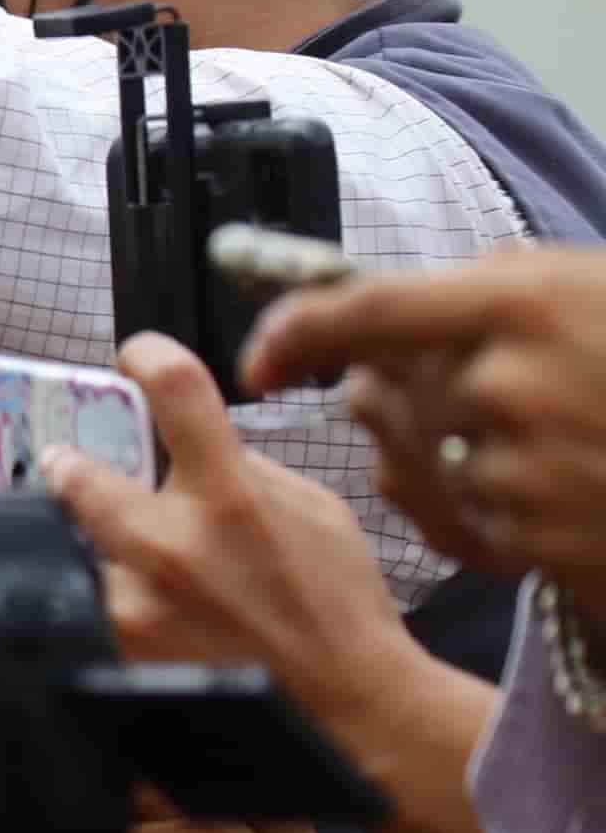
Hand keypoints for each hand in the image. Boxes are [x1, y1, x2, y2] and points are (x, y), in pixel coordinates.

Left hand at [45, 336, 418, 728]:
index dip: (145, 355)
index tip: (132, 358)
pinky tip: (140, 606)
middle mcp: (173, 543)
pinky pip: (90, 606)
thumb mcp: (311, 508)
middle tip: (68, 465)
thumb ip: (243, 466)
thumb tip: (191, 441)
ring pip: (78, 549)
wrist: (349, 702)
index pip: (174, 388)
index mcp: (229, 495)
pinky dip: (105, 599)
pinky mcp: (125, 650)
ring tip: (123, 557)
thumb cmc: (337, 602)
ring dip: (92, 546)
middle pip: (76, 475)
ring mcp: (141, 602)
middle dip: (69, 466)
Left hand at [246, 248, 605, 597]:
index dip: (298, 332)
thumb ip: (491, 297)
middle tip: (499, 400)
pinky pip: (477, 526)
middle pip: (392, 398)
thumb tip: (386, 323)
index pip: (368, 309)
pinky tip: (567, 494)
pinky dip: (504, 516)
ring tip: (560, 450)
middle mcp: (511, 381)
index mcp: (525, 301)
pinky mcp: (546, 538)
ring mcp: (527, 465)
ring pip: (431, 468)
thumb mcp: (591, 294)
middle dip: (416, 402)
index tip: (260, 361)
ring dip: (465, 464)